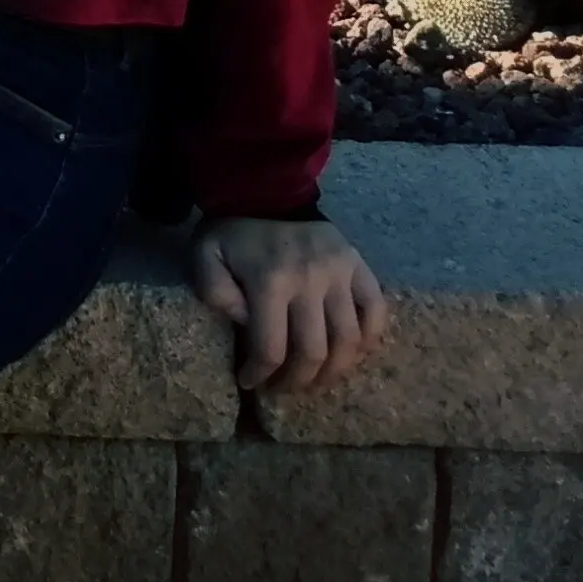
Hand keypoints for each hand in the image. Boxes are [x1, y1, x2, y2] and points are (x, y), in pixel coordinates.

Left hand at [192, 215, 391, 397]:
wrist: (269, 192)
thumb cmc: (234, 233)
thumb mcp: (206, 256)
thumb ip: (215, 293)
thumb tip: (246, 326)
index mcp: (270, 280)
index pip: (272, 348)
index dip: (261, 375)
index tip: (251, 382)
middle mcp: (311, 280)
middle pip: (314, 352)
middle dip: (297, 382)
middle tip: (284, 389)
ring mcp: (341, 273)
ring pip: (349, 340)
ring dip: (334, 372)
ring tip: (315, 381)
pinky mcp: (360, 267)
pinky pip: (376, 312)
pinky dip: (369, 341)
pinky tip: (351, 356)